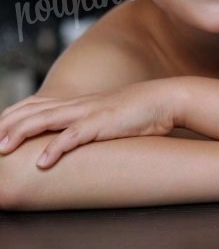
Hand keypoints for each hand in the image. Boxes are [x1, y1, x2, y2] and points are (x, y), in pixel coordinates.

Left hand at [0, 79, 180, 168]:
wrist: (161, 100)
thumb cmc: (133, 111)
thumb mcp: (104, 115)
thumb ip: (85, 121)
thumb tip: (71, 134)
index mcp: (76, 103)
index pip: (36, 104)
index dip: (14, 114)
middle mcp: (77, 105)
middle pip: (33, 110)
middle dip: (8, 124)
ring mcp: (89, 113)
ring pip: (46, 119)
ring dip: (22, 134)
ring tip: (2, 149)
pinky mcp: (103, 124)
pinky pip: (75, 136)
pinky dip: (56, 148)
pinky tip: (43, 162)